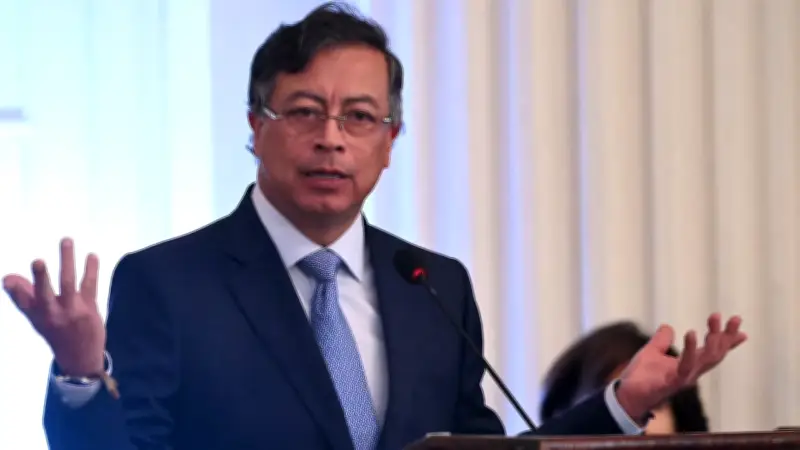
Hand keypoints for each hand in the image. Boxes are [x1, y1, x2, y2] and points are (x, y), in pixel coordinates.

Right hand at [2, 238, 105, 375]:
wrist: (80, 357)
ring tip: (66, 240)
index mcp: (37, 316)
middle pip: (45, 294)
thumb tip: (7, 277)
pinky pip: (90, 285)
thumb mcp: (36, 318)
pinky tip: (92, 255)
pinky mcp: (90, 309)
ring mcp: (73, 311)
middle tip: (37, 261)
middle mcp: (53, 315)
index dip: (16, 290)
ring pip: (69, 283)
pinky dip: (91, 269)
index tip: (8, 279)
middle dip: (41, 277)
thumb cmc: (55, 331)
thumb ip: (23, 296)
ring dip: (67, 261)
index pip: (23, 302)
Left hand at [615, 313, 746, 421]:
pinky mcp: (671, 383)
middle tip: (734, 318)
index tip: (738, 322)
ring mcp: (683, 378)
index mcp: (689, 364)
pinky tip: (691, 333)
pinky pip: (685, 366)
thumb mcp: (652, 351)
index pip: (713, 350)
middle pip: (716, 354)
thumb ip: (662, 340)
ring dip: (714, 340)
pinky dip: (690, 350)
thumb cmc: (641, 376)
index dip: (728, 338)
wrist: (625, 394)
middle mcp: (691, 372)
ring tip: (715, 319)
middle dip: (726, 336)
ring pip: (707, 359)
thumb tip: (668, 326)